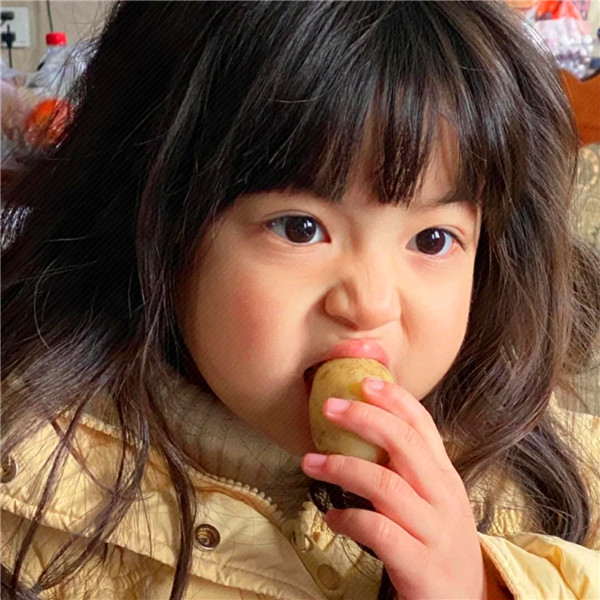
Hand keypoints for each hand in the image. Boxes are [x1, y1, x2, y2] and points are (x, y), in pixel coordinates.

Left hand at [301, 378, 486, 599]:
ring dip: (342, 468)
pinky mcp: (419, 564)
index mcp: (443, 475)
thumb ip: (406, 467)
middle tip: (329, 408)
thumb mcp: (431, 498)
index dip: (395, 400)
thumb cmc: (437, 540)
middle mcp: (442, 496)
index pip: (423, 426)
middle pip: (405, 445)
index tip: (365, 382)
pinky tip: (332, 516)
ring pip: (386, 485)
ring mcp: (433, 530)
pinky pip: (378, 531)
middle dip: (365, 420)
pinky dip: (349, 519)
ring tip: (311, 462)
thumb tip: (362, 430)